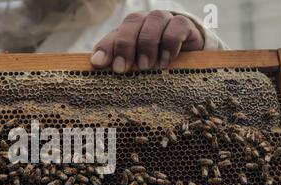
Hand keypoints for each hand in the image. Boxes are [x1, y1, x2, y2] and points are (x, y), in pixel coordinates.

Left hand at [90, 10, 204, 72]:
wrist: (185, 54)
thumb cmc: (152, 61)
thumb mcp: (134, 64)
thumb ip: (116, 61)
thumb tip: (96, 63)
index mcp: (127, 30)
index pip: (113, 35)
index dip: (105, 48)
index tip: (99, 64)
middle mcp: (144, 21)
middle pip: (132, 22)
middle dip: (125, 46)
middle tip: (122, 69)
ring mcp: (164, 20)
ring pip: (154, 21)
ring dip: (147, 44)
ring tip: (146, 66)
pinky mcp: (183, 25)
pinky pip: (177, 26)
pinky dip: (170, 43)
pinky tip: (165, 61)